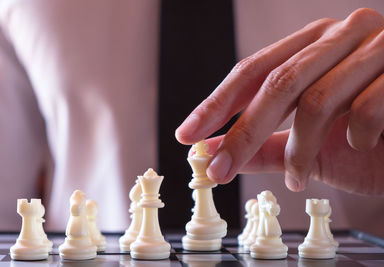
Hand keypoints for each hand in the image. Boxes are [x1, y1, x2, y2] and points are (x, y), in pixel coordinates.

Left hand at [176, 8, 383, 194]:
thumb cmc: (372, 141)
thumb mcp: (310, 145)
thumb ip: (267, 146)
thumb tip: (215, 152)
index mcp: (312, 44)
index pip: (252, 70)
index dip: (217, 104)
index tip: (187, 135)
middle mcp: (341, 35)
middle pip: (276, 83)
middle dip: (243, 133)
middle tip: (217, 170)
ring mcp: (377, 46)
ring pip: (316, 98)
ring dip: (299, 149)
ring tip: (295, 180)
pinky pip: (366, 107)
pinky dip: (353, 137)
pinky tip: (357, 148)